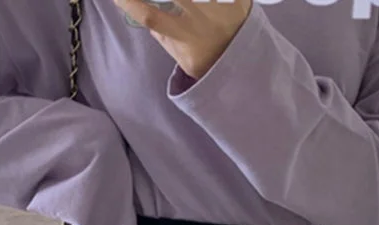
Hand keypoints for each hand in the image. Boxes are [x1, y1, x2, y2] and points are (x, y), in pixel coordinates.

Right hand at [114, 0, 252, 79]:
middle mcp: (199, 17)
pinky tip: (204, 0)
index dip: (130, 3)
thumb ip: (165, 37)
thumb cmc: (210, 61)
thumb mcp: (184, 59)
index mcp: (182, 35)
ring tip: (179, 1)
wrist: (248, 63)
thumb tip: (145, 18)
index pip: (150, 16)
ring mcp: (218, 4)